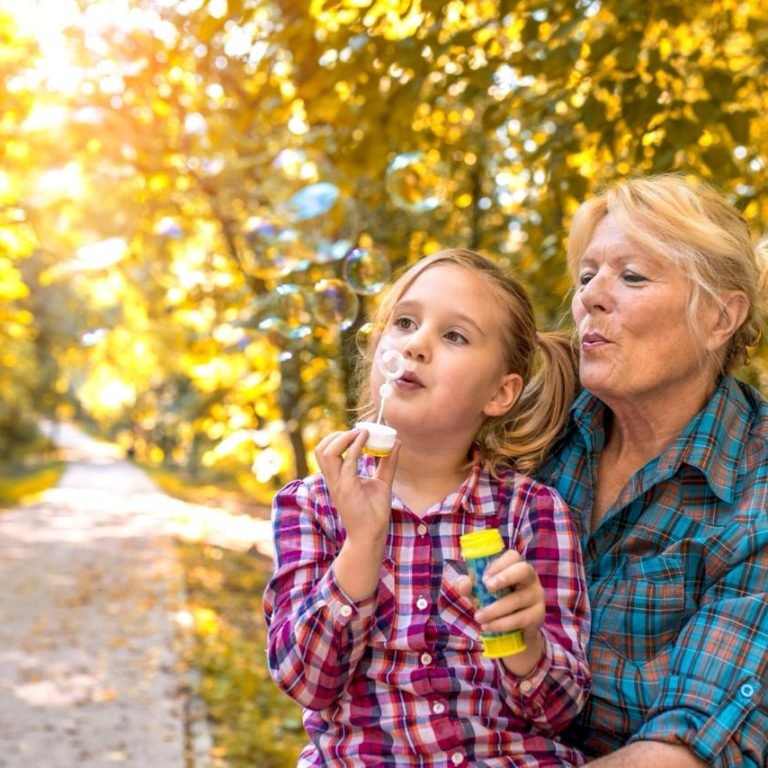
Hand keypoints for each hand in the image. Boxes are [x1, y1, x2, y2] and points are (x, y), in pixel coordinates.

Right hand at [314, 428, 399, 544]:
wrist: (371, 535)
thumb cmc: (374, 512)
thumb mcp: (382, 482)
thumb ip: (387, 462)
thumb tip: (396, 442)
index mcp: (337, 477)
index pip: (326, 451)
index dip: (338, 438)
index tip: (359, 432)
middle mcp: (334, 479)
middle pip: (320, 449)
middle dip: (337, 435)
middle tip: (359, 432)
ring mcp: (338, 483)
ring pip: (326, 452)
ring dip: (343, 438)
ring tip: (361, 433)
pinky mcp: (347, 488)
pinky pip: (348, 462)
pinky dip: (355, 447)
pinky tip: (366, 440)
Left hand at [455, 549, 545, 673]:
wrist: (512, 631)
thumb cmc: (493, 601)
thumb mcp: (477, 592)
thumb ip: (467, 585)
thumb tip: (464, 584)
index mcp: (514, 566)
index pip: (512, 556)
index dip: (498, 564)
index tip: (483, 578)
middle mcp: (530, 578)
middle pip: (523, 570)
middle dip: (505, 577)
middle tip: (487, 587)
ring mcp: (536, 596)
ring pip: (517, 599)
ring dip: (495, 609)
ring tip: (478, 617)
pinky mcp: (538, 615)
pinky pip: (520, 618)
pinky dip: (501, 624)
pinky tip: (487, 627)